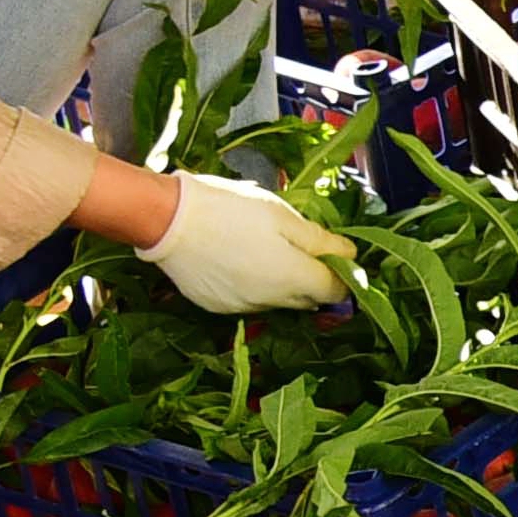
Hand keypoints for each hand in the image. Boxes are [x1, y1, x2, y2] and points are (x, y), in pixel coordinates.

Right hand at [140, 174, 351, 314]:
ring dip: (281, 283)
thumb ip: (320, 241)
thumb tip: (350, 256)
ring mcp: (241, 307)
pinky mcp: (217, 306)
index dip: (341, 274)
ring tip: (263, 249)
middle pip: (307, 298)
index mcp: (292, 278)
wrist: (166, 219)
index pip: (335, 291)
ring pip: (277, 301)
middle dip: (312, 278)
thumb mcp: (283, 215)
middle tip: (299, 246)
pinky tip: (237, 259)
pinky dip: (252, 286)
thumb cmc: (229, 209)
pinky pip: (248, 301)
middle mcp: (270, 302)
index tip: (334, 255)